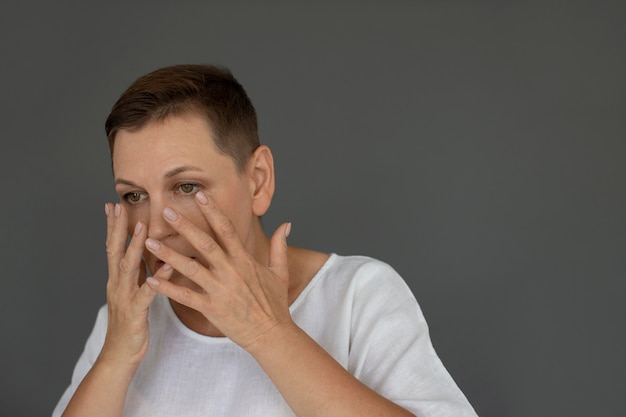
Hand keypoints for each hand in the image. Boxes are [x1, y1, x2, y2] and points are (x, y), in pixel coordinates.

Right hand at [102, 203, 172, 365]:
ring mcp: (124, 298)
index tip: (114, 205)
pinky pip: (148, 293)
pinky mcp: (135, 312)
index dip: (113, 226)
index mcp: (117, 280)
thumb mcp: (132, 294)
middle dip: (117, 228)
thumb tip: (146, 253)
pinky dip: (157, 278)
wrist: (120, 355)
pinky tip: (167, 265)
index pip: (113, 247)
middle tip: (119, 206)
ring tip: (142, 227)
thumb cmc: (130, 323)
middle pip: (115, 251)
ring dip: (134, 246)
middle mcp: (117, 285)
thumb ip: (137, 274)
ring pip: (128, 268)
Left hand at [143, 191, 292, 349]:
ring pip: (191, 268)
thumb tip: (286, 224)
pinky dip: (168, 288)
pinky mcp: (212, 309)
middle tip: (167, 210)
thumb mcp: (280, 272)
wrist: (272, 334)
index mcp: (245, 260)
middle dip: (185, 226)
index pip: (227, 229)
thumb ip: (280, 246)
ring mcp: (220, 290)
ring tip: (149, 242)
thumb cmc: (275, 304)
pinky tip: (151, 280)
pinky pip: (186, 297)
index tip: (199, 196)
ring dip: (169, 254)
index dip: (213, 211)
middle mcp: (231, 272)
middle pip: (205, 244)